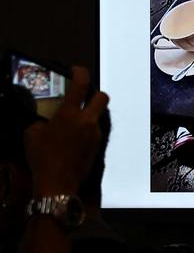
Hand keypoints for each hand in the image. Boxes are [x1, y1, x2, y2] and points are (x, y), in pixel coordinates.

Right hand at [23, 67, 108, 197]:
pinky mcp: (98, 146)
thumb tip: (42, 116)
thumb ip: (39, 120)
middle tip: (82, 95)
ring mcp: (95, 133)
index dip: (81, 72)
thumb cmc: (42, 157)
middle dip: (94, 92)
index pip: (81, 84)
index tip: (76, 69)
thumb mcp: (32, 134)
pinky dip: (87, 128)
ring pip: (99, 115)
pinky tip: (74, 136)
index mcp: (71, 114)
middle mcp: (87, 120)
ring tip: (74, 118)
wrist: (58, 183)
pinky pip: (95, 130)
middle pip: (103, 96)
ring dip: (90, 112)